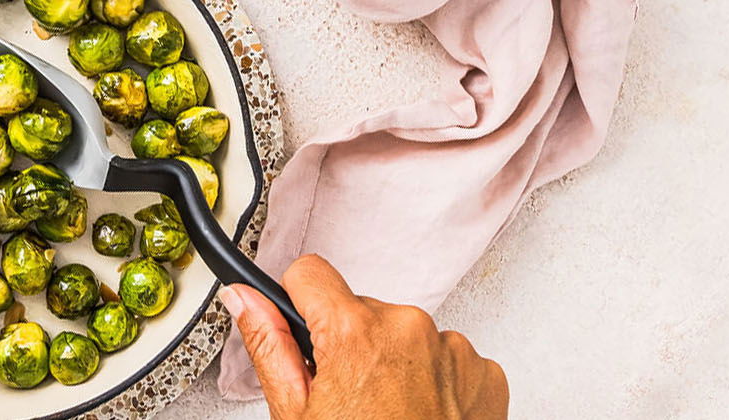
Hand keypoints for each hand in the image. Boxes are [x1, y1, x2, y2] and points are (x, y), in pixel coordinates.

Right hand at [219, 255, 508, 419]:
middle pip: (361, 311)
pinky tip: (419, 415)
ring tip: (387, 412)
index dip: (297, 302)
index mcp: (356, 334)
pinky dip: (432, 381)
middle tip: (347, 397)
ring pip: (405, 335)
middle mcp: (410, 328)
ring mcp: (453, 349)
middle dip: (350, 344)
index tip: (303, 328)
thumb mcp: (296, 413)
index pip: (310, 273)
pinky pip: (446, 357)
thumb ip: (269, 344)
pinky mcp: (484, 371)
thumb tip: (244, 299)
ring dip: (393, 363)